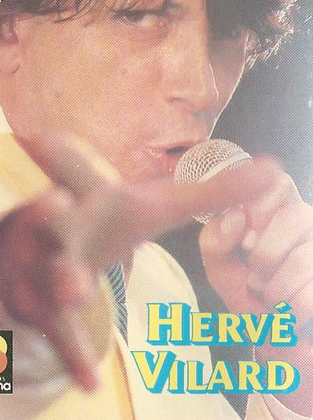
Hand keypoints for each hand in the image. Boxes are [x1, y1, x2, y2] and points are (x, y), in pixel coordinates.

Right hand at [0, 135, 278, 390]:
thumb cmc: (104, 222)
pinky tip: (91, 382)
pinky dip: (73, 355)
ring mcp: (47, 268)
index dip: (58, 154)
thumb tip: (272, 167)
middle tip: (54, 201)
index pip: (71, 169)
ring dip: (62, 279)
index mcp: (85, 196)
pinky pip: (59, 332)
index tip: (38, 136)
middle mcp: (59, 227)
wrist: (47, 257)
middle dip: (49, 211)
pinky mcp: (47, 310)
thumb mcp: (153, 207)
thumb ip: (210, 192)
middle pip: (50, 217)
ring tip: (76, 288)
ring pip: (50, 272)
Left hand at [199, 164, 312, 414]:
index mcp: (280, 210)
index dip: (260, 209)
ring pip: (302, 258)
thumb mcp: (219, 263)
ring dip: (275, 287)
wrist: (275, 336)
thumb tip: (236, 216)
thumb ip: (216, 238)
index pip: (279, 183)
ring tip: (269, 296)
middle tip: (255, 275)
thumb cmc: (248, 292)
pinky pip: (309, 291)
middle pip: (294, 217)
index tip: (246, 240)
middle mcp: (309, 224)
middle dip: (265, 254)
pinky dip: (290, 308)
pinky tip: (288, 311)